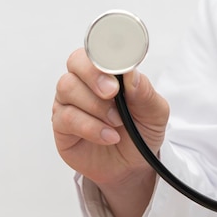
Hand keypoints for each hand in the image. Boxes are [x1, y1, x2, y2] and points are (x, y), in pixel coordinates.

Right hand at [52, 48, 169, 216]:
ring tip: (116, 123)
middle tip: (112, 92)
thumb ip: (145, 93)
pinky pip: (66, 117)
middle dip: (93, 74)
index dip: (103, 52)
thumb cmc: (140, 133)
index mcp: (106, 71)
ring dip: (95, 105)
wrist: (132, 167)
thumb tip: (132, 75)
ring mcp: (69, 102)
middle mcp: (83, 82)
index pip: (97, 49)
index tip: (118, 66)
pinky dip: (90, 127)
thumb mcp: (155, 114)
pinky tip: (108, 136)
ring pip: (67, 88)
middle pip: (75, 61)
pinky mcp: (61, 125)